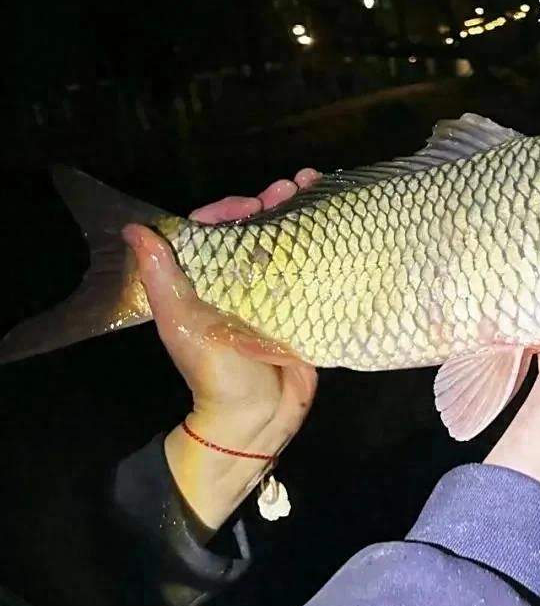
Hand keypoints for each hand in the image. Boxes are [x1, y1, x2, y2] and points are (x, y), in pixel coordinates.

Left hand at [122, 170, 320, 532]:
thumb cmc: (213, 370)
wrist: (256, 419)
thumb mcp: (181, 321)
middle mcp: (241, 279)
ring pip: (288, 239)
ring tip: (315, 185)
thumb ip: (161, 276)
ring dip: (301, 210)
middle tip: (291, 186)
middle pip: (257, 228)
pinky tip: (338, 217)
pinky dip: (325, 238)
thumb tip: (135, 230)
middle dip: (273, 200)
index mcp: (208, 280)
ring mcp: (276, 290)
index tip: (250, 203)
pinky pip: (314, 264)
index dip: (231, 209)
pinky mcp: (305, 303)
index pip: (217, 230)